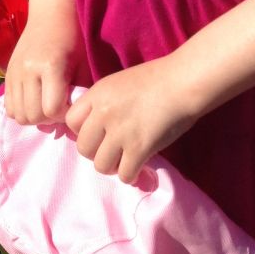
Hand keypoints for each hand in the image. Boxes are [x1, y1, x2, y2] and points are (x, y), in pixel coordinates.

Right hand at [4, 13, 88, 126]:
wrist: (51, 13)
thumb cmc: (73, 37)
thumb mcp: (83, 64)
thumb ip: (78, 94)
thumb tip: (73, 121)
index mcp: (50, 66)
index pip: (51, 110)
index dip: (63, 115)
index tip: (70, 105)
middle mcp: (28, 70)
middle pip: (32, 116)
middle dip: (48, 119)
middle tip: (59, 107)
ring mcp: (14, 72)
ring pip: (18, 115)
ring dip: (33, 116)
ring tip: (46, 104)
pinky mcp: (7, 74)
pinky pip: (8, 107)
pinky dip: (21, 110)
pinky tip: (34, 100)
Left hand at [63, 56, 198, 185]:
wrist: (183, 81)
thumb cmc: (158, 78)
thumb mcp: (121, 83)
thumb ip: (105, 103)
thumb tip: (97, 129)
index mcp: (98, 93)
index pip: (71, 121)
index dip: (83, 130)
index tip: (99, 133)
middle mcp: (104, 113)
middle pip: (83, 148)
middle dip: (97, 152)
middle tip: (114, 150)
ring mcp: (120, 132)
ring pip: (101, 166)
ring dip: (113, 166)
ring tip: (127, 159)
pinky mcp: (139, 148)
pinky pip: (124, 175)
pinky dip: (132, 175)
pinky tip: (141, 166)